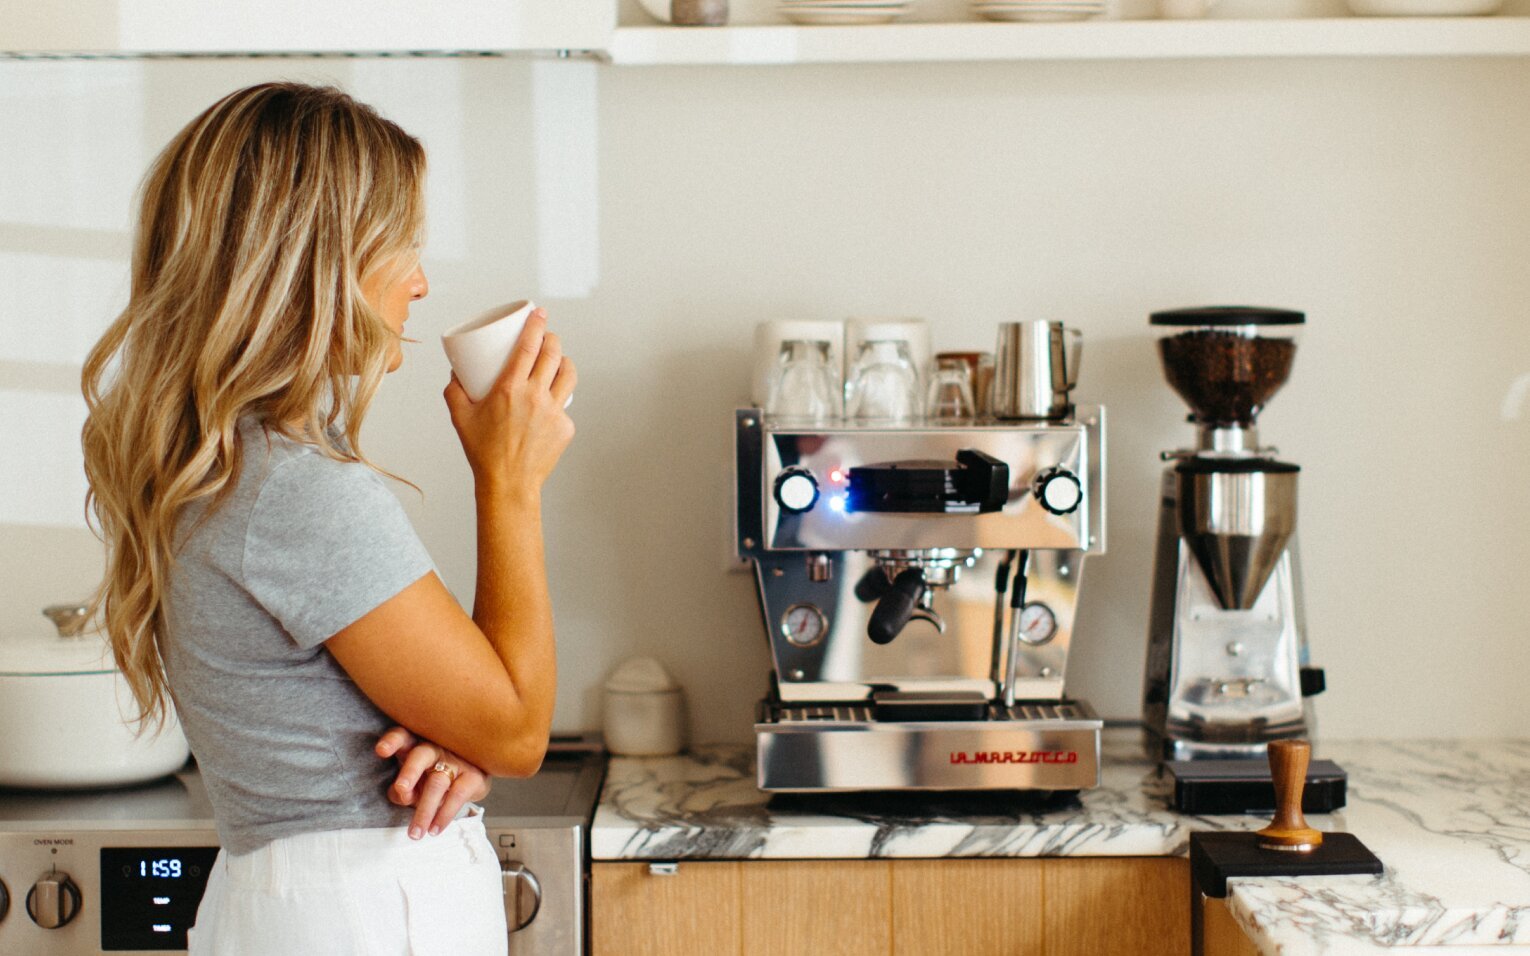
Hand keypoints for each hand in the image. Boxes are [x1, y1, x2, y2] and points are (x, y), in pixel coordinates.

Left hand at [375, 726, 492, 838]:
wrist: (472, 775)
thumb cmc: (432, 776)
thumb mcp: (413, 782)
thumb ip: (403, 789)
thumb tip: (402, 795)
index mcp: (415, 745)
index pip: (402, 737)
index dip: (392, 742)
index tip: (381, 751)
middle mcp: (435, 749)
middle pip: (421, 756)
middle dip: (410, 771)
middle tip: (401, 789)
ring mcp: (455, 762)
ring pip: (437, 783)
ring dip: (424, 810)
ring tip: (415, 833)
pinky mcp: (473, 776)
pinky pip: (457, 796)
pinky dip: (444, 815)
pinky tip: (435, 829)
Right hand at [444, 308, 576, 499]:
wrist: (508, 484)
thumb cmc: (483, 452)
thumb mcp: (460, 418)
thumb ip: (454, 391)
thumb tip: (456, 372)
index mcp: (510, 389)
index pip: (529, 346)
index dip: (536, 324)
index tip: (539, 312)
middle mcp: (536, 396)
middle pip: (554, 354)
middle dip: (552, 338)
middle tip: (547, 336)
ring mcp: (554, 412)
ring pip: (569, 375)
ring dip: (564, 362)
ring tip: (557, 360)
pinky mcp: (565, 427)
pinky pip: (565, 405)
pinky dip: (558, 398)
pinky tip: (552, 400)